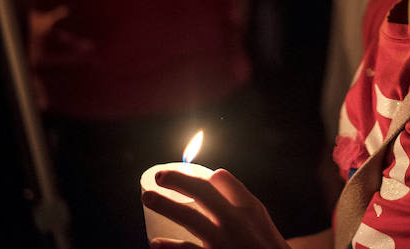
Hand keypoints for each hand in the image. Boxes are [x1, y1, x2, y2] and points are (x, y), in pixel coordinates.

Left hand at [142, 169, 290, 248]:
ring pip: (191, 218)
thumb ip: (238, 195)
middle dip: (178, 181)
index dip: (199, 174)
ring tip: (147, 197)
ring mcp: (223, 242)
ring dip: (166, 205)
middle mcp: (236, 222)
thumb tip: (215, 172)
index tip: (181, 170)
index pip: (222, 182)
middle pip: (203, 193)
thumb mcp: (258, 216)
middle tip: (159, 176)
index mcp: (247, 208)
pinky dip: (171, 247)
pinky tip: (154, 243)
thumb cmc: (262, 243)